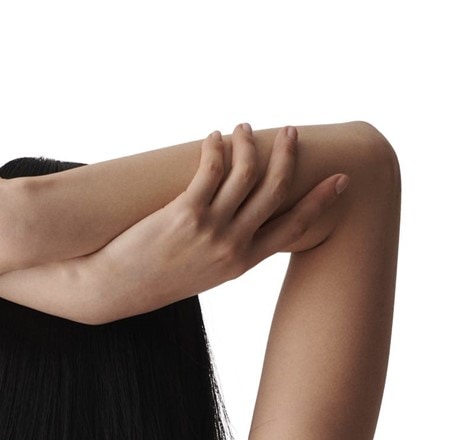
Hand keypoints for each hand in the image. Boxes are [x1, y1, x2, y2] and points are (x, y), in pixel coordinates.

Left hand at [84, 124, 348, 321]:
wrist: (120, 288)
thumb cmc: (158, 278)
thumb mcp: (202, 271)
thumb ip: (226, 248)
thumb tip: (239, 223)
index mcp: (243, 262)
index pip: (294, 228)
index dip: (321, 201)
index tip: (342, 180)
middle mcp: (233, 247)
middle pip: (276, 190)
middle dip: (288, 155)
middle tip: (291, 132)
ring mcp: (211, 230)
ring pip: (246, 173)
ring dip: (248, 143)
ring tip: (243, 128)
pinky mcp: (186, 214)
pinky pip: (211, 170)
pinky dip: (217, 147)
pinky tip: (214, 137)